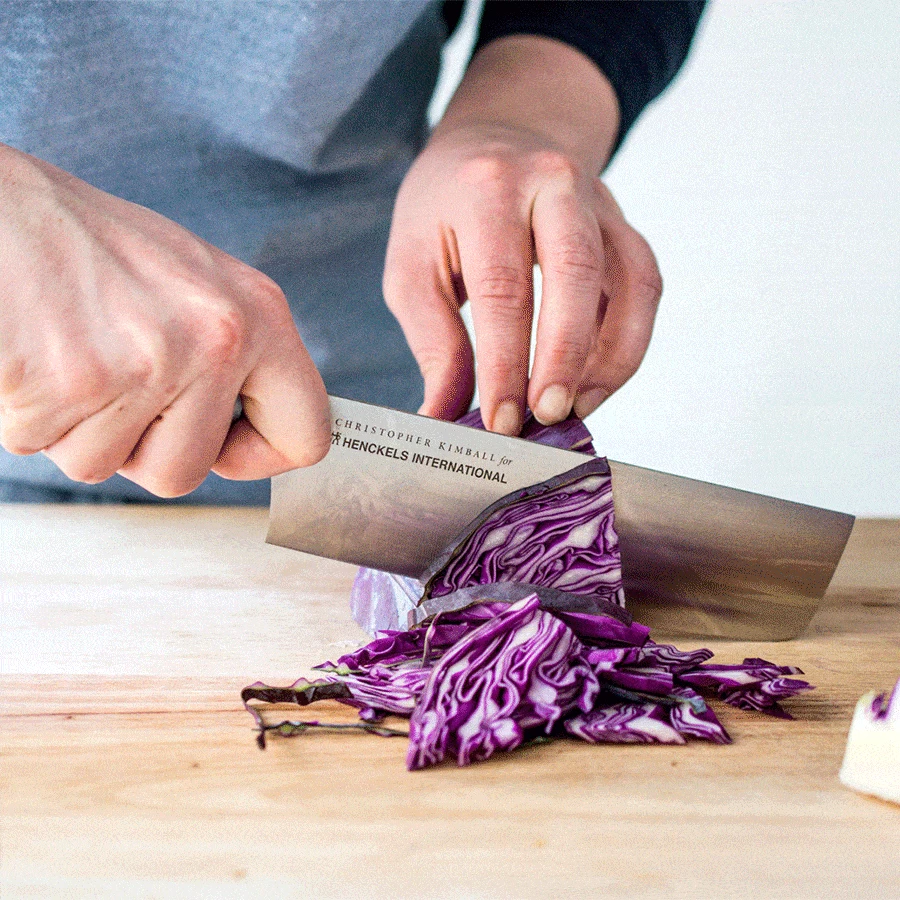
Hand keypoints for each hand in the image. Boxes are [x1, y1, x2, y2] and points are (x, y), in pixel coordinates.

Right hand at [0, 146, 329, 496]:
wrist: (3, 206)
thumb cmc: (98, 248)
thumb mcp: (200, 285)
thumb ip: (240, 358)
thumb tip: (264, 427)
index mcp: (260, 316)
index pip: (307, 435)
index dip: (261, 456)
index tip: (227, 446)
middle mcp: (216, 341)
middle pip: (185, 472)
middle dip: (140, 447)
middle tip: (116, 383)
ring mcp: (146, 364)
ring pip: (107, 466)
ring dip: (79, 429)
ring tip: (74, 355)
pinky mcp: (71, 382)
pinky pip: (46, 447)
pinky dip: (31, 415)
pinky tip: (38, 356)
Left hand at [383, 37, 661, 434]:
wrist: (497, 139)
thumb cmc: (444, 207)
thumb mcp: (413, 263)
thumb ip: (433, 340)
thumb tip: (445, 414)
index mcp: (488, 188)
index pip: (503, 287)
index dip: (504, 362)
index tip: (500, 419)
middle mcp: (553, 183)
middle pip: (576, 274)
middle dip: (564, 357)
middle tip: (545, 416)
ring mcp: (599, 201)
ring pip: (629, 281)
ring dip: (611, 357)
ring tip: (579, 409)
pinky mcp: (623, 225)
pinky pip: (643, 286)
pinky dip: (628, 342)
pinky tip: (598, 381)